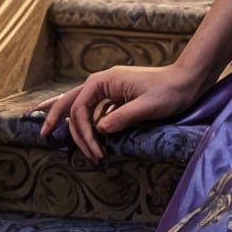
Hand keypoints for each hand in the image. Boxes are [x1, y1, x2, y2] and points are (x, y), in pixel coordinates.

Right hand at [35, 63, 207, 162]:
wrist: (188, 81)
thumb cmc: (170, 91)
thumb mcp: (147, 106)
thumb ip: (121, 117)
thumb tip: (99, 130)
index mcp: (105, 80)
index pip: (79, 108)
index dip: (80, 131)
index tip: (94, 151)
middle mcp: (103, 82)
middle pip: (71, 101)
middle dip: (55, 117)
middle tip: (42, 135)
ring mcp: (110, 89)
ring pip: (81, 106)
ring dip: (72, 123)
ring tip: (53, 132)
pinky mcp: (118, 96)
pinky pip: (95, 109)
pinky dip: (86, 121)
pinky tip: (83, 131)